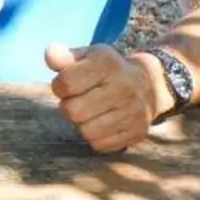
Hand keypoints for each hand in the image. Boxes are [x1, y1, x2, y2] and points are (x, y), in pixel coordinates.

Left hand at [46, 43, 165, 152]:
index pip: (66, 83)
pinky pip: (100, 145)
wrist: (149, 85)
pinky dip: (94, 137)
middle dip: (68, 106)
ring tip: (89, 111)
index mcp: (108, 63)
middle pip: (73, 111)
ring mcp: (134, 112)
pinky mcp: (137, 133)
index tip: (67, 84)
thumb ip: (64, 56)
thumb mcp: (87, 56)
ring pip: (86, 131)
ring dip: (80, 123)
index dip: (59, 85)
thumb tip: (50, 55)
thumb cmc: (107, 70)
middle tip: (77, 100)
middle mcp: (124, 87)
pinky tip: (101, 123)